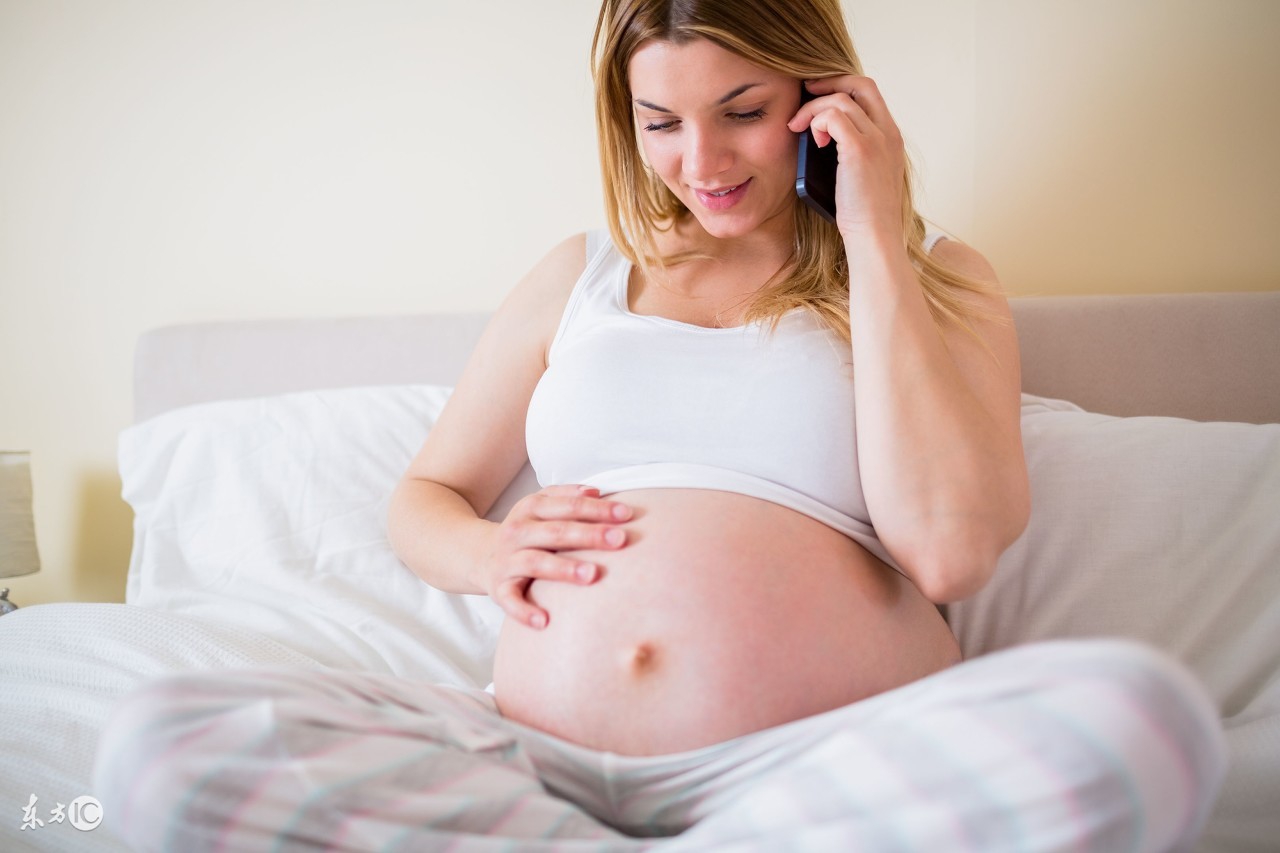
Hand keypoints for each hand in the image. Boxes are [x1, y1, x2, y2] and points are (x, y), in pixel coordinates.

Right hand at [476, 484, 629, 628]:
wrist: (479, 554)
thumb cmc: (526, 530)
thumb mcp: (541, 505)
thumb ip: (568, 495)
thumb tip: (597, 491)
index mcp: (530, 508)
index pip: (567, 505)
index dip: (596, 509)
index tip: (626, 514)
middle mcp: (517, 532)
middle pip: (555, 532)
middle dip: (588, 535)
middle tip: (619, 540)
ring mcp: (507, 561)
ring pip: (535, 563)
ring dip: (563, 569)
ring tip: (592, 575)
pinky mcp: (499, 588)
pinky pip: (510, 601)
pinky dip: (525, 612)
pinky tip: (545, 622)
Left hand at [787, 76, 905, 240]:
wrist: (874, 236)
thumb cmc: (863, 215)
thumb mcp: (863, 176)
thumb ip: (853, 152)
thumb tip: (822, 137)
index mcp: (891, 138)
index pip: (870, 93)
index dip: (842, 86)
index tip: (817, 95)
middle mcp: (888, 133)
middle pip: (861, 84)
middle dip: (829, 82)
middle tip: (805, 92)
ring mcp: (877, 139)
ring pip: (842, 99)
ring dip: (813, 109)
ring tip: (799, 129)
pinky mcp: (860, 149)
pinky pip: (833, 115)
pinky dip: (816, 122)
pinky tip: (813, 142)